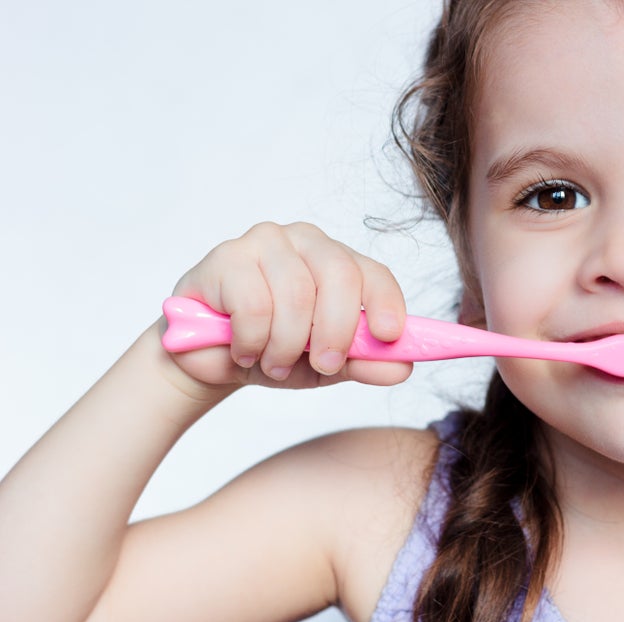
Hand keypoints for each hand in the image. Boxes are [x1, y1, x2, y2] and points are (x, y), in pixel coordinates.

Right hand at [167, 222, 412, 389]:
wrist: (208, 360)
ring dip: (286, 345)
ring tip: (273, 364)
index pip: (373, 272)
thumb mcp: (325, 366)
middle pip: (340, 275)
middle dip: (337, 330)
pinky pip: (253, 305)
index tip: (390, 336)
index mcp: (338, 261)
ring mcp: (264, 242)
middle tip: (325, 364)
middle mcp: (305, 241)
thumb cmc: (272, 351)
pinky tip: (244, 350)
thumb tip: (403, 367)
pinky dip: (253, 341)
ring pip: (296, 295)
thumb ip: (363, 362)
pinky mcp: (226, 258)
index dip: (386, 302)